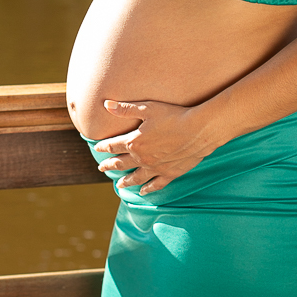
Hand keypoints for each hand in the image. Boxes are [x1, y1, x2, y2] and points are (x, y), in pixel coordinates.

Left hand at [94, 98, 212, 194]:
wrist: (198, 130)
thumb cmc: (174, 115)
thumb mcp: (148, 108)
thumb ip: (125, 109)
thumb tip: (106, 105)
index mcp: (134, 142)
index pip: (113, 145)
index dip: (104, 147)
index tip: (97, 148)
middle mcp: (142, 158)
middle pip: (120, 163)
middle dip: (109, 165)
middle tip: (101, 168)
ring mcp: (155, 168)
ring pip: (136, 177)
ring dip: (125, 181)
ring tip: (118, 185)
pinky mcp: (169, 173)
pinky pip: (155, 184)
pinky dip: (147, 189)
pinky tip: (143, 192)